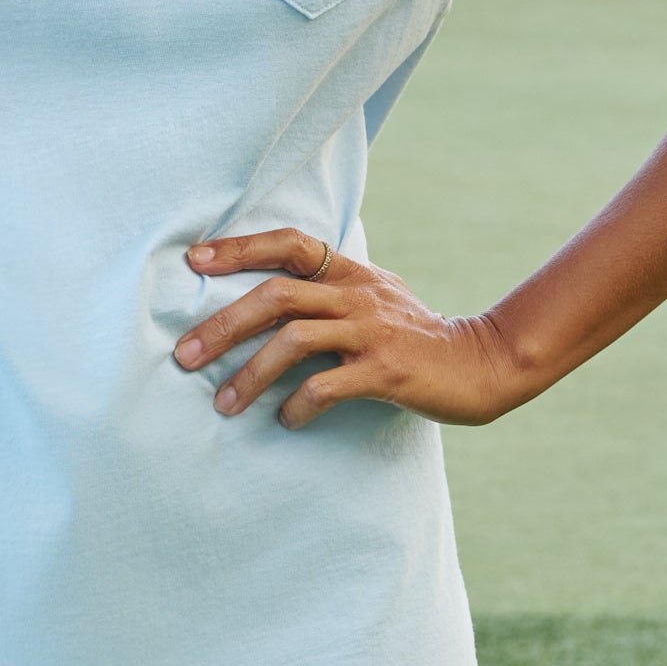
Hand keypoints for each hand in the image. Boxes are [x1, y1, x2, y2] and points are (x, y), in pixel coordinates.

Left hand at [175, 228, 526, 429]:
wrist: (482, 365)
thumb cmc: (417, 336)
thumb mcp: (376, 296)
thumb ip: (331, 290)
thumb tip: (267, 298)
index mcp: (352, 274)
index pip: (289, 243)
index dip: (240, 248)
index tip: (194, 260)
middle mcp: (358, 296)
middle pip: (277, 295)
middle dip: (223, 324)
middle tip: (184, 355)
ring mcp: (372, 333)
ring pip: (294, 341)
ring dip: (249, 374)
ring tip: (223, 403)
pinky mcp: (386, 372)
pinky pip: (326, 387)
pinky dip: (296, 406)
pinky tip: (284, 421)